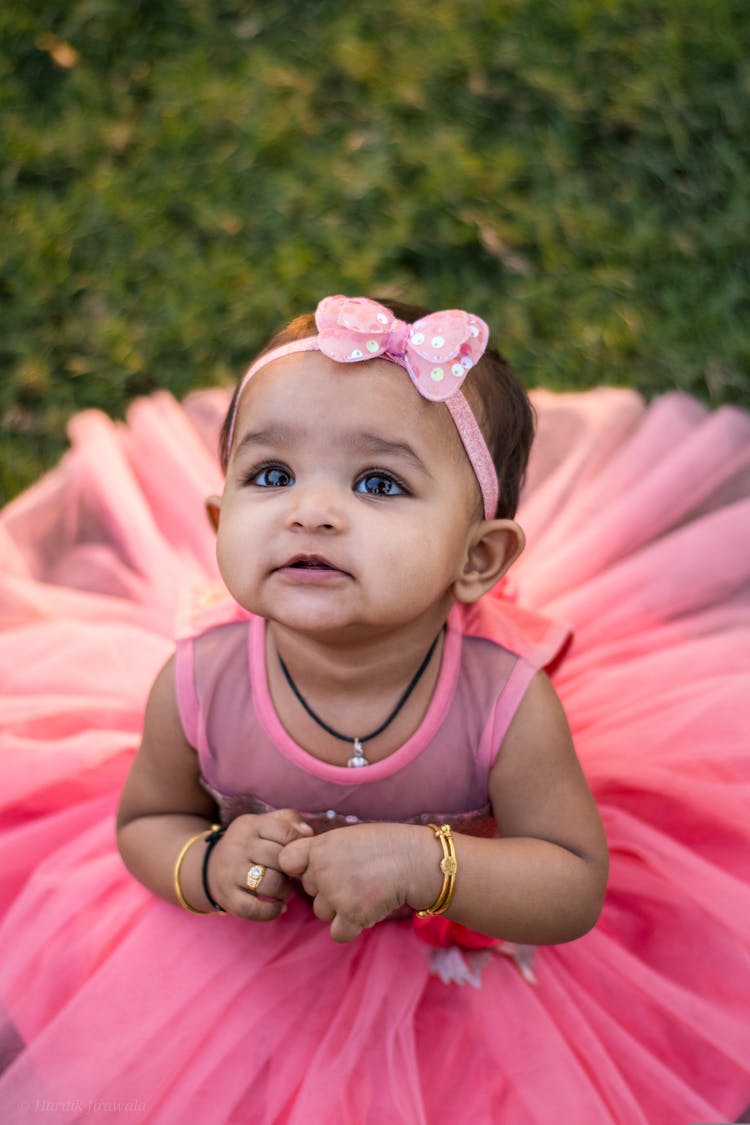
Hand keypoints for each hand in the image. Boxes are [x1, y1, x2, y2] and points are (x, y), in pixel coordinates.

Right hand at [206, 809, 312, 920]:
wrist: (209, 867)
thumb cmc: (250, 844)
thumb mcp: (264, 824)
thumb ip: (289, 820)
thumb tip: (308, 832)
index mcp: (249, 825)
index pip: (284, 832)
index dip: (299, 845)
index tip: (300, 853)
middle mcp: (238, 846)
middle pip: (279, 859)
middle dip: (292, 869)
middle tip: (293, 874)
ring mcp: (230, 872)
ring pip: (270, 884)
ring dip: (285, 890)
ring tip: (285, 889)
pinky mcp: (228, 897)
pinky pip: (254, 909)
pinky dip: (272, 911)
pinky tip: (279, 907)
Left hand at [279, 823, 433, 941]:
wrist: (415, 860)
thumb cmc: (386, 844)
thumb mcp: (347, 836)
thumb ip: (323, 850)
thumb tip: (303, 866)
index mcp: (319, 846)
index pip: (287, 861)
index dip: (300, 866)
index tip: (318, 866)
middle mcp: (322, 870)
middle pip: (310, 890)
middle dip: (327, 887)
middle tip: (356, 876)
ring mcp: (335, 894)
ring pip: (322, 912)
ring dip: (339, 907)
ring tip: (365, 890)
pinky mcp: (351, 916)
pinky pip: (337, 932)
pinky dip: (351, 926)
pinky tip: (368, 909)